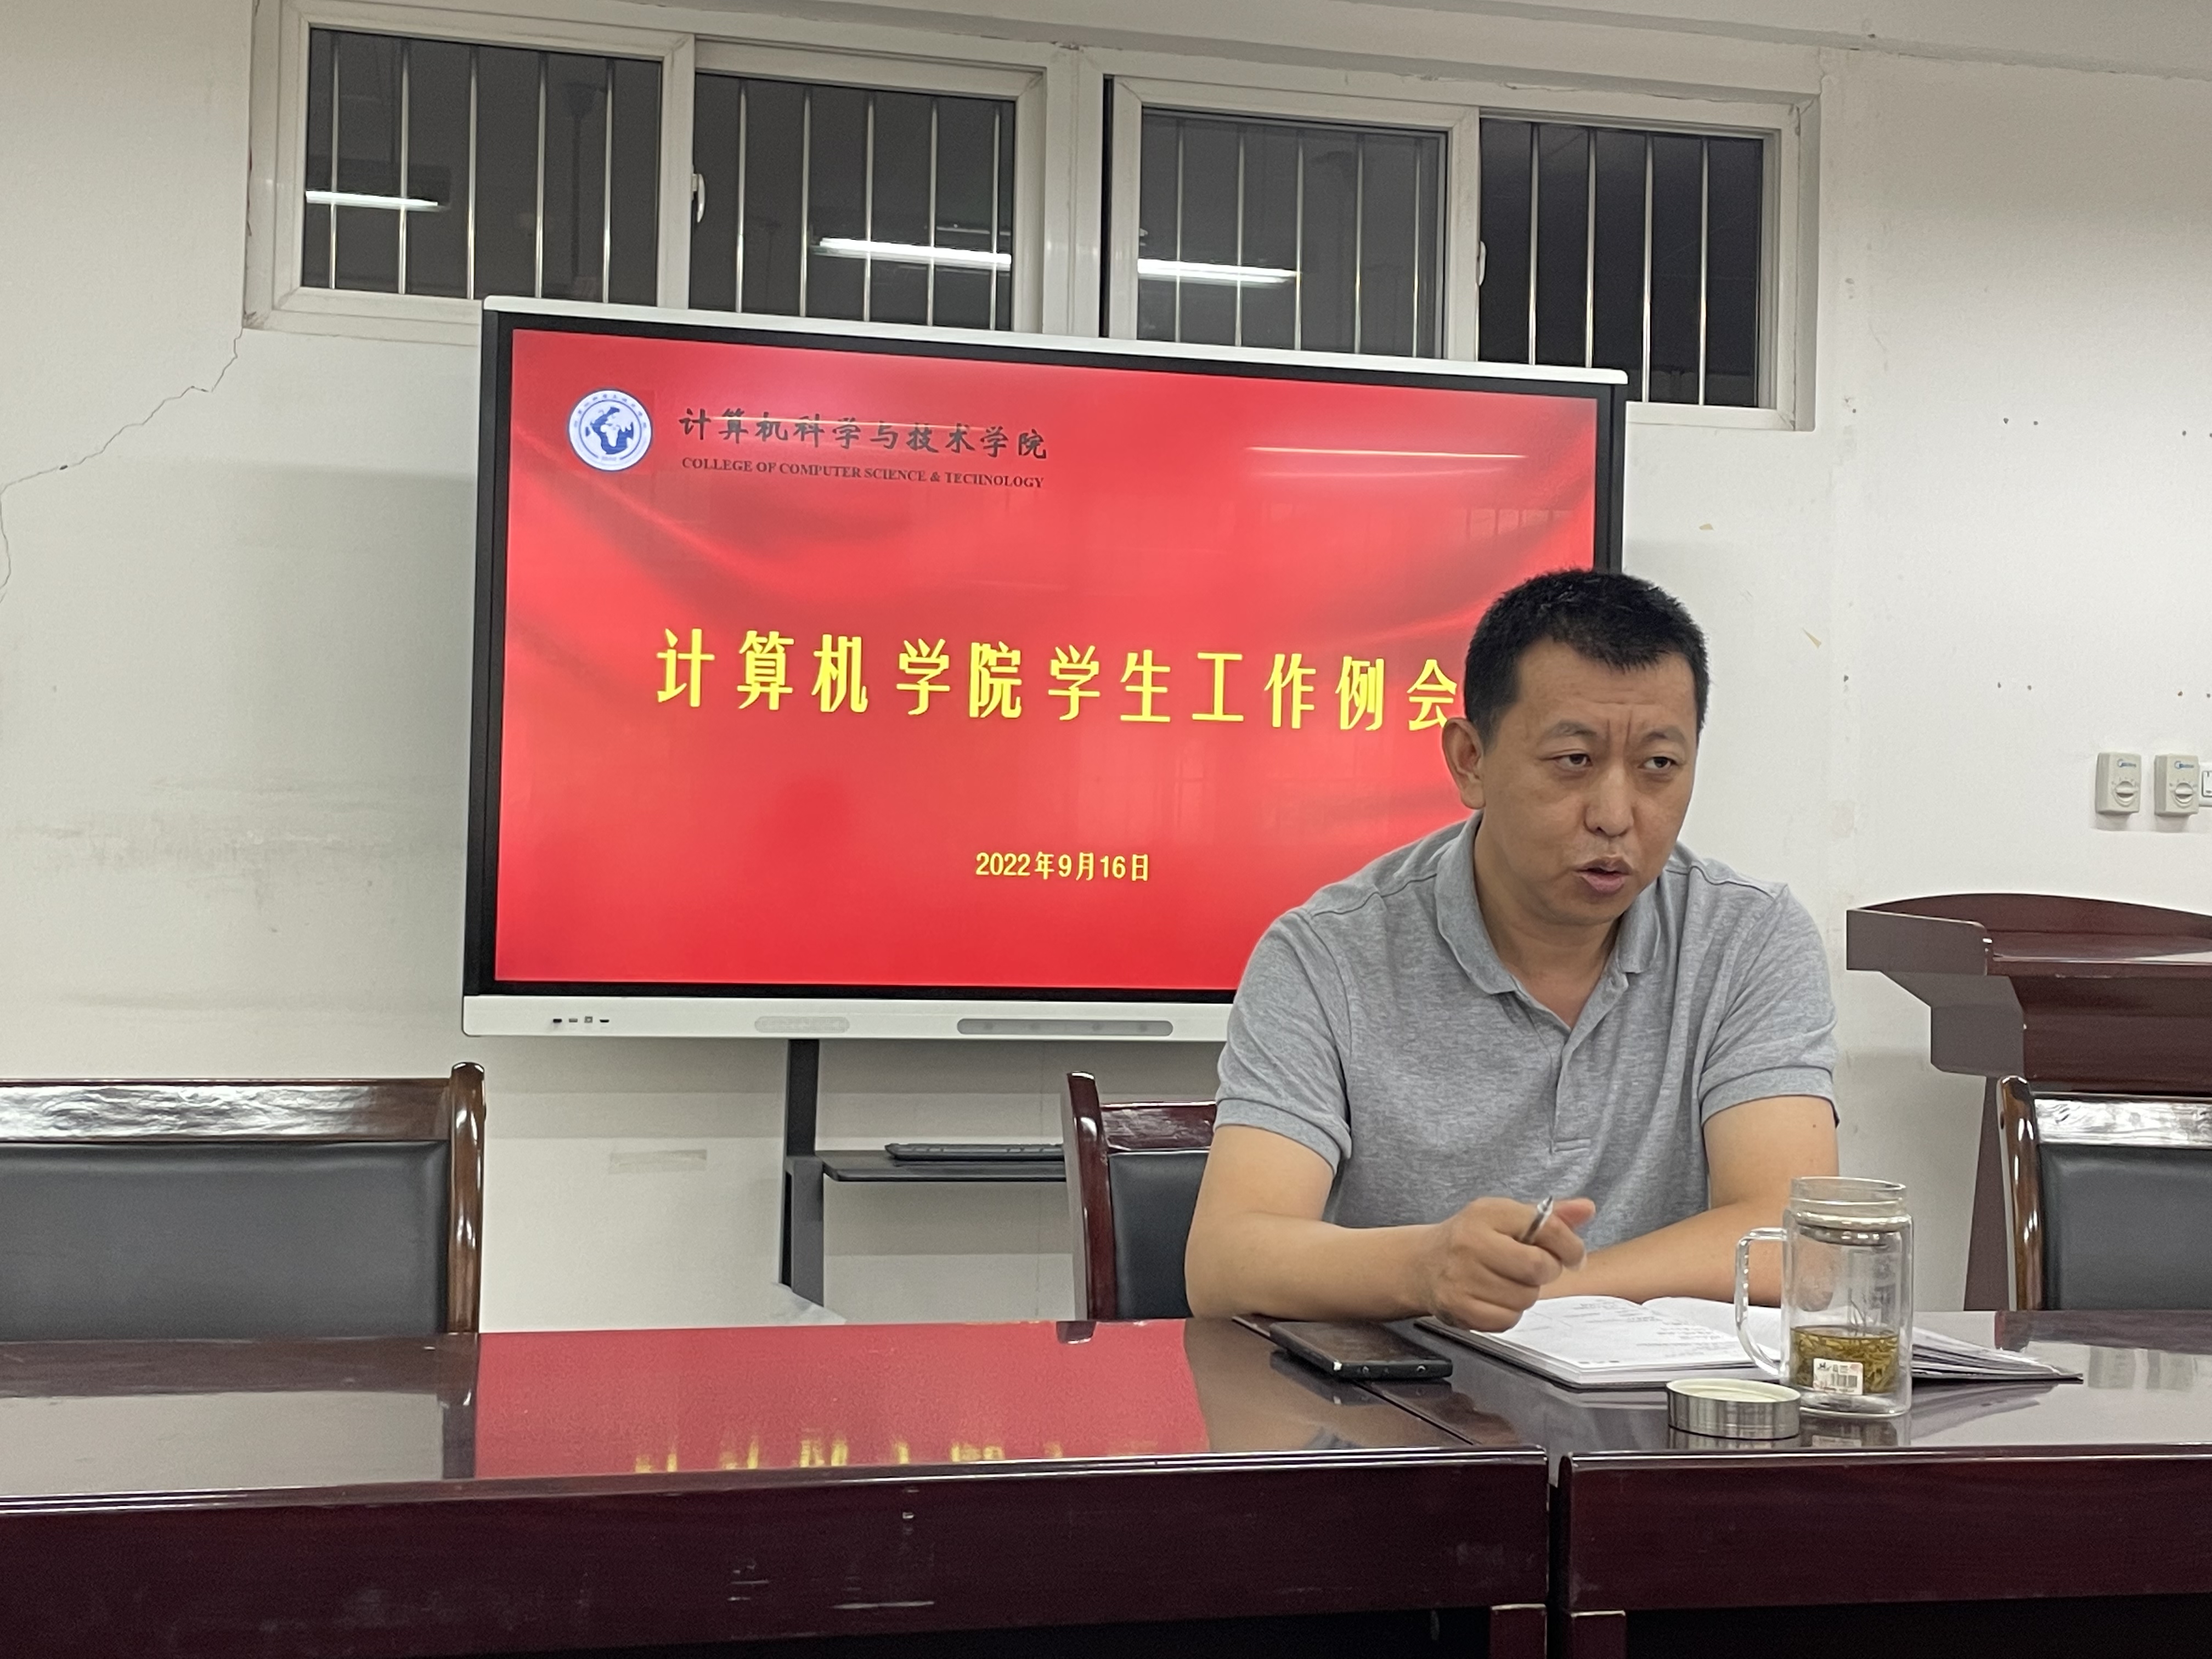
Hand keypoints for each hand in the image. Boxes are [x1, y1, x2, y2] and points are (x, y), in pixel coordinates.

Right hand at [1416, 1196, 1595, 1330]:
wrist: (1423, 1264)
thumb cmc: (1472, 1239)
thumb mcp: (1506, 1217)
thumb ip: (1550, 1217)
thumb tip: (1587, 1209)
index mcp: (1487, 1213)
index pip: (1547, 1228)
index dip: (1570, 1246)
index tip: (1572, 1255)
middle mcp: (1471, 1242)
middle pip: (1537, 1267)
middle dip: (1545, 1270)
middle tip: (1533, 1268)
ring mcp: (1462, 1277)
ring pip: (1525, 1297)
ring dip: (1525, 1293)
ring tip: (1507, 1281)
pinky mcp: (1458, 1307)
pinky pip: (1507, 1319)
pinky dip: (1507, 1313)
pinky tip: (1494, 1298)